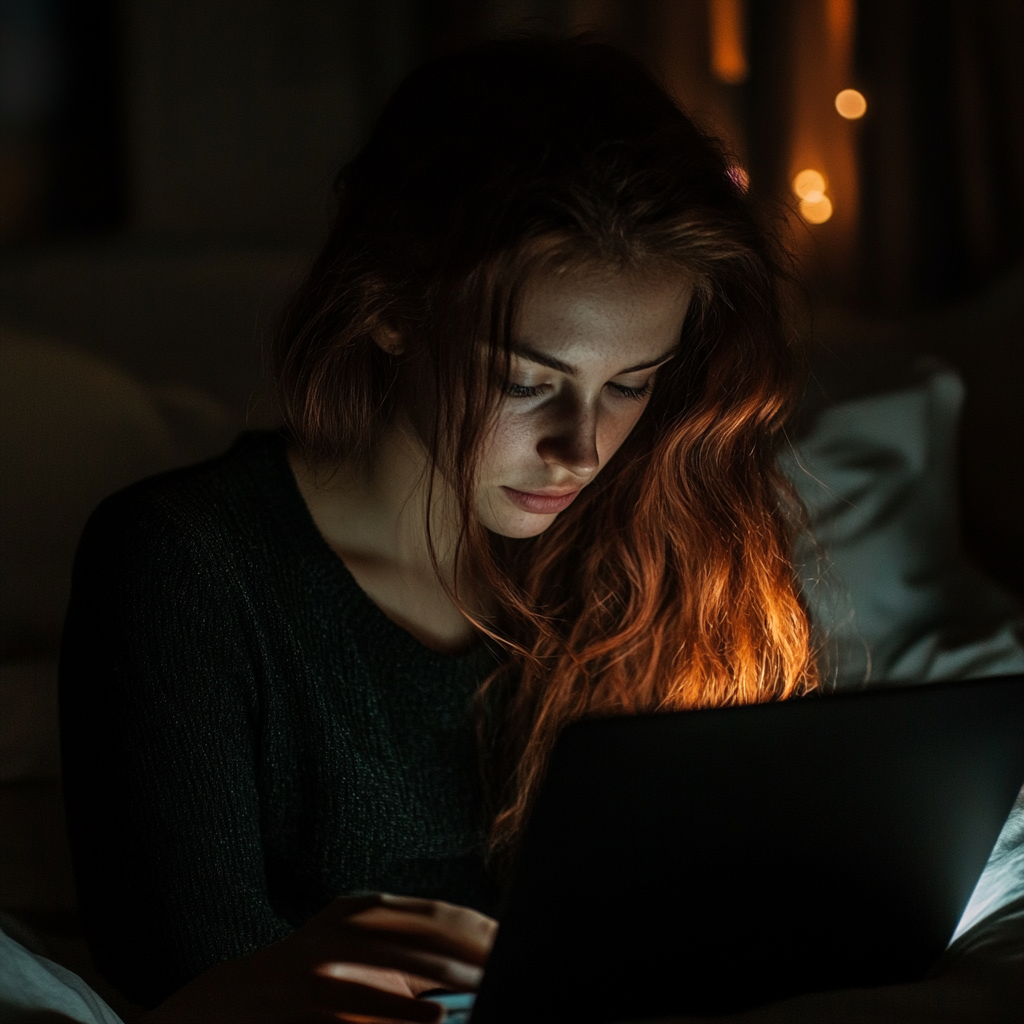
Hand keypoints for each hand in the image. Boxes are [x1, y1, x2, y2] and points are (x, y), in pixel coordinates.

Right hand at [140, 893, 497, 1023]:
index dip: (477, 927)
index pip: (436, 914)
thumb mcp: (354, 955)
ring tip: (489, 985)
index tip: (514, 941)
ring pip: (401, 962)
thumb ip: (404, 955)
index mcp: (364, 910)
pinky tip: (434, 1016)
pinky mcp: (309, 997)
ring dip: (449, 977)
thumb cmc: (312, 980)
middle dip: (474, 949)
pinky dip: (402, 1012)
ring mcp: (326, 959)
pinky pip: (365, 1005)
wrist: (233, 1001)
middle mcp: (347, 925)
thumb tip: (473, 968)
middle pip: (426, 931)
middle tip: (512, 962)